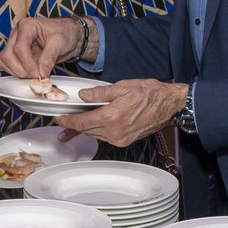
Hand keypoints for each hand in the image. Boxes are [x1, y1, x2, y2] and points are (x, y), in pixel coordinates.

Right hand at [0, 16, 83, 80]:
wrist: (67, 34)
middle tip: (36, 76)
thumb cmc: (64, 32)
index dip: (27, 64)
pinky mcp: (14, 53)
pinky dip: (14, 72)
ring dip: (17, 72)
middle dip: (21, 70)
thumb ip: (49, 57)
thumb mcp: (60, 42)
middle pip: (7, 55)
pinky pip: (5, 64)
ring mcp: (13, 43)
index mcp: (27, 26)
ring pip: (3, 61)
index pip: (19, 48)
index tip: (38, 74)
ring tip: (34, 74)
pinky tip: (28, 73)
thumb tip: (41, 74)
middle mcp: (17, 33)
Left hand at [56, 79, 187, 146]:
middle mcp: (114, 132)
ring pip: (95, 135)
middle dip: (72, 125)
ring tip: (70, 128)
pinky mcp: (125, 140)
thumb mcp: (122, 87)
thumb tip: (83, 95)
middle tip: (61, 120)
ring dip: (83, 130)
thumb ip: (100, 93)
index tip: (58, 117)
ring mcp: (120, 138)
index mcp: (111, 118)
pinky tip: (90, 127)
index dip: (67, 120)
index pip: (81, 122)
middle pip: (86, 130)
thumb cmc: (150, 94)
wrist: (169, 105)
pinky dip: (95, 132)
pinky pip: (104, 137)